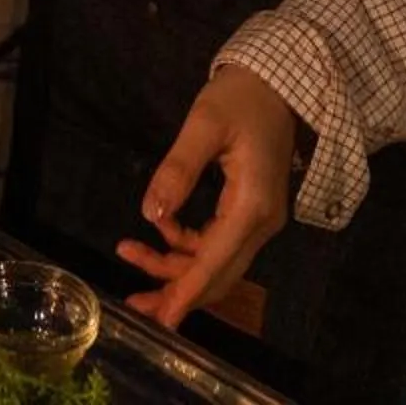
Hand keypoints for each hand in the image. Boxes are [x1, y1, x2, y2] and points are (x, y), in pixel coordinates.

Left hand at [115, 66, 299, 329]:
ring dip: (175, 268)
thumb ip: (178, 169)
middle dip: (175, 292)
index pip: (215, 262)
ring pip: (215, 262)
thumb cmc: (241, 97)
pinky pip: (217, 244)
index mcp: (253, 205)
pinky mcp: (250, 213)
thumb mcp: (204, 124)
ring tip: (129, 253)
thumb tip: (151, 214)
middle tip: (133, 303)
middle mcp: (261, 223)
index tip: (162, 322)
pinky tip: (158, 231)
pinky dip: (185, 246)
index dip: (186, 293)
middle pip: (217, 274)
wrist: (276, 83)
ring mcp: (258, 220)